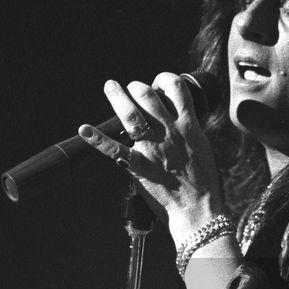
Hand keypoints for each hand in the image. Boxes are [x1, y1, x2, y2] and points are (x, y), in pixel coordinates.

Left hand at [79, 72, 223, 243]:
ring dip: (118, 96)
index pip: (177, 88)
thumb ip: (189, 131)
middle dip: (137, 87)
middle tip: (133, 90)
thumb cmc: (204, 183)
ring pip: (131, 113)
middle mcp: (169, 133)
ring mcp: (153, 148)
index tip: (158, 84)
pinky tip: (84, 130)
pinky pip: (114, 150)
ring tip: (111, 87)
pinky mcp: (139, 166)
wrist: (199, 210)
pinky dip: (97, 139)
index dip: (164, 79)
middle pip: (148, 95)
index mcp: (188, 126)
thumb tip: (179, 119)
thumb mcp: (202, 147)